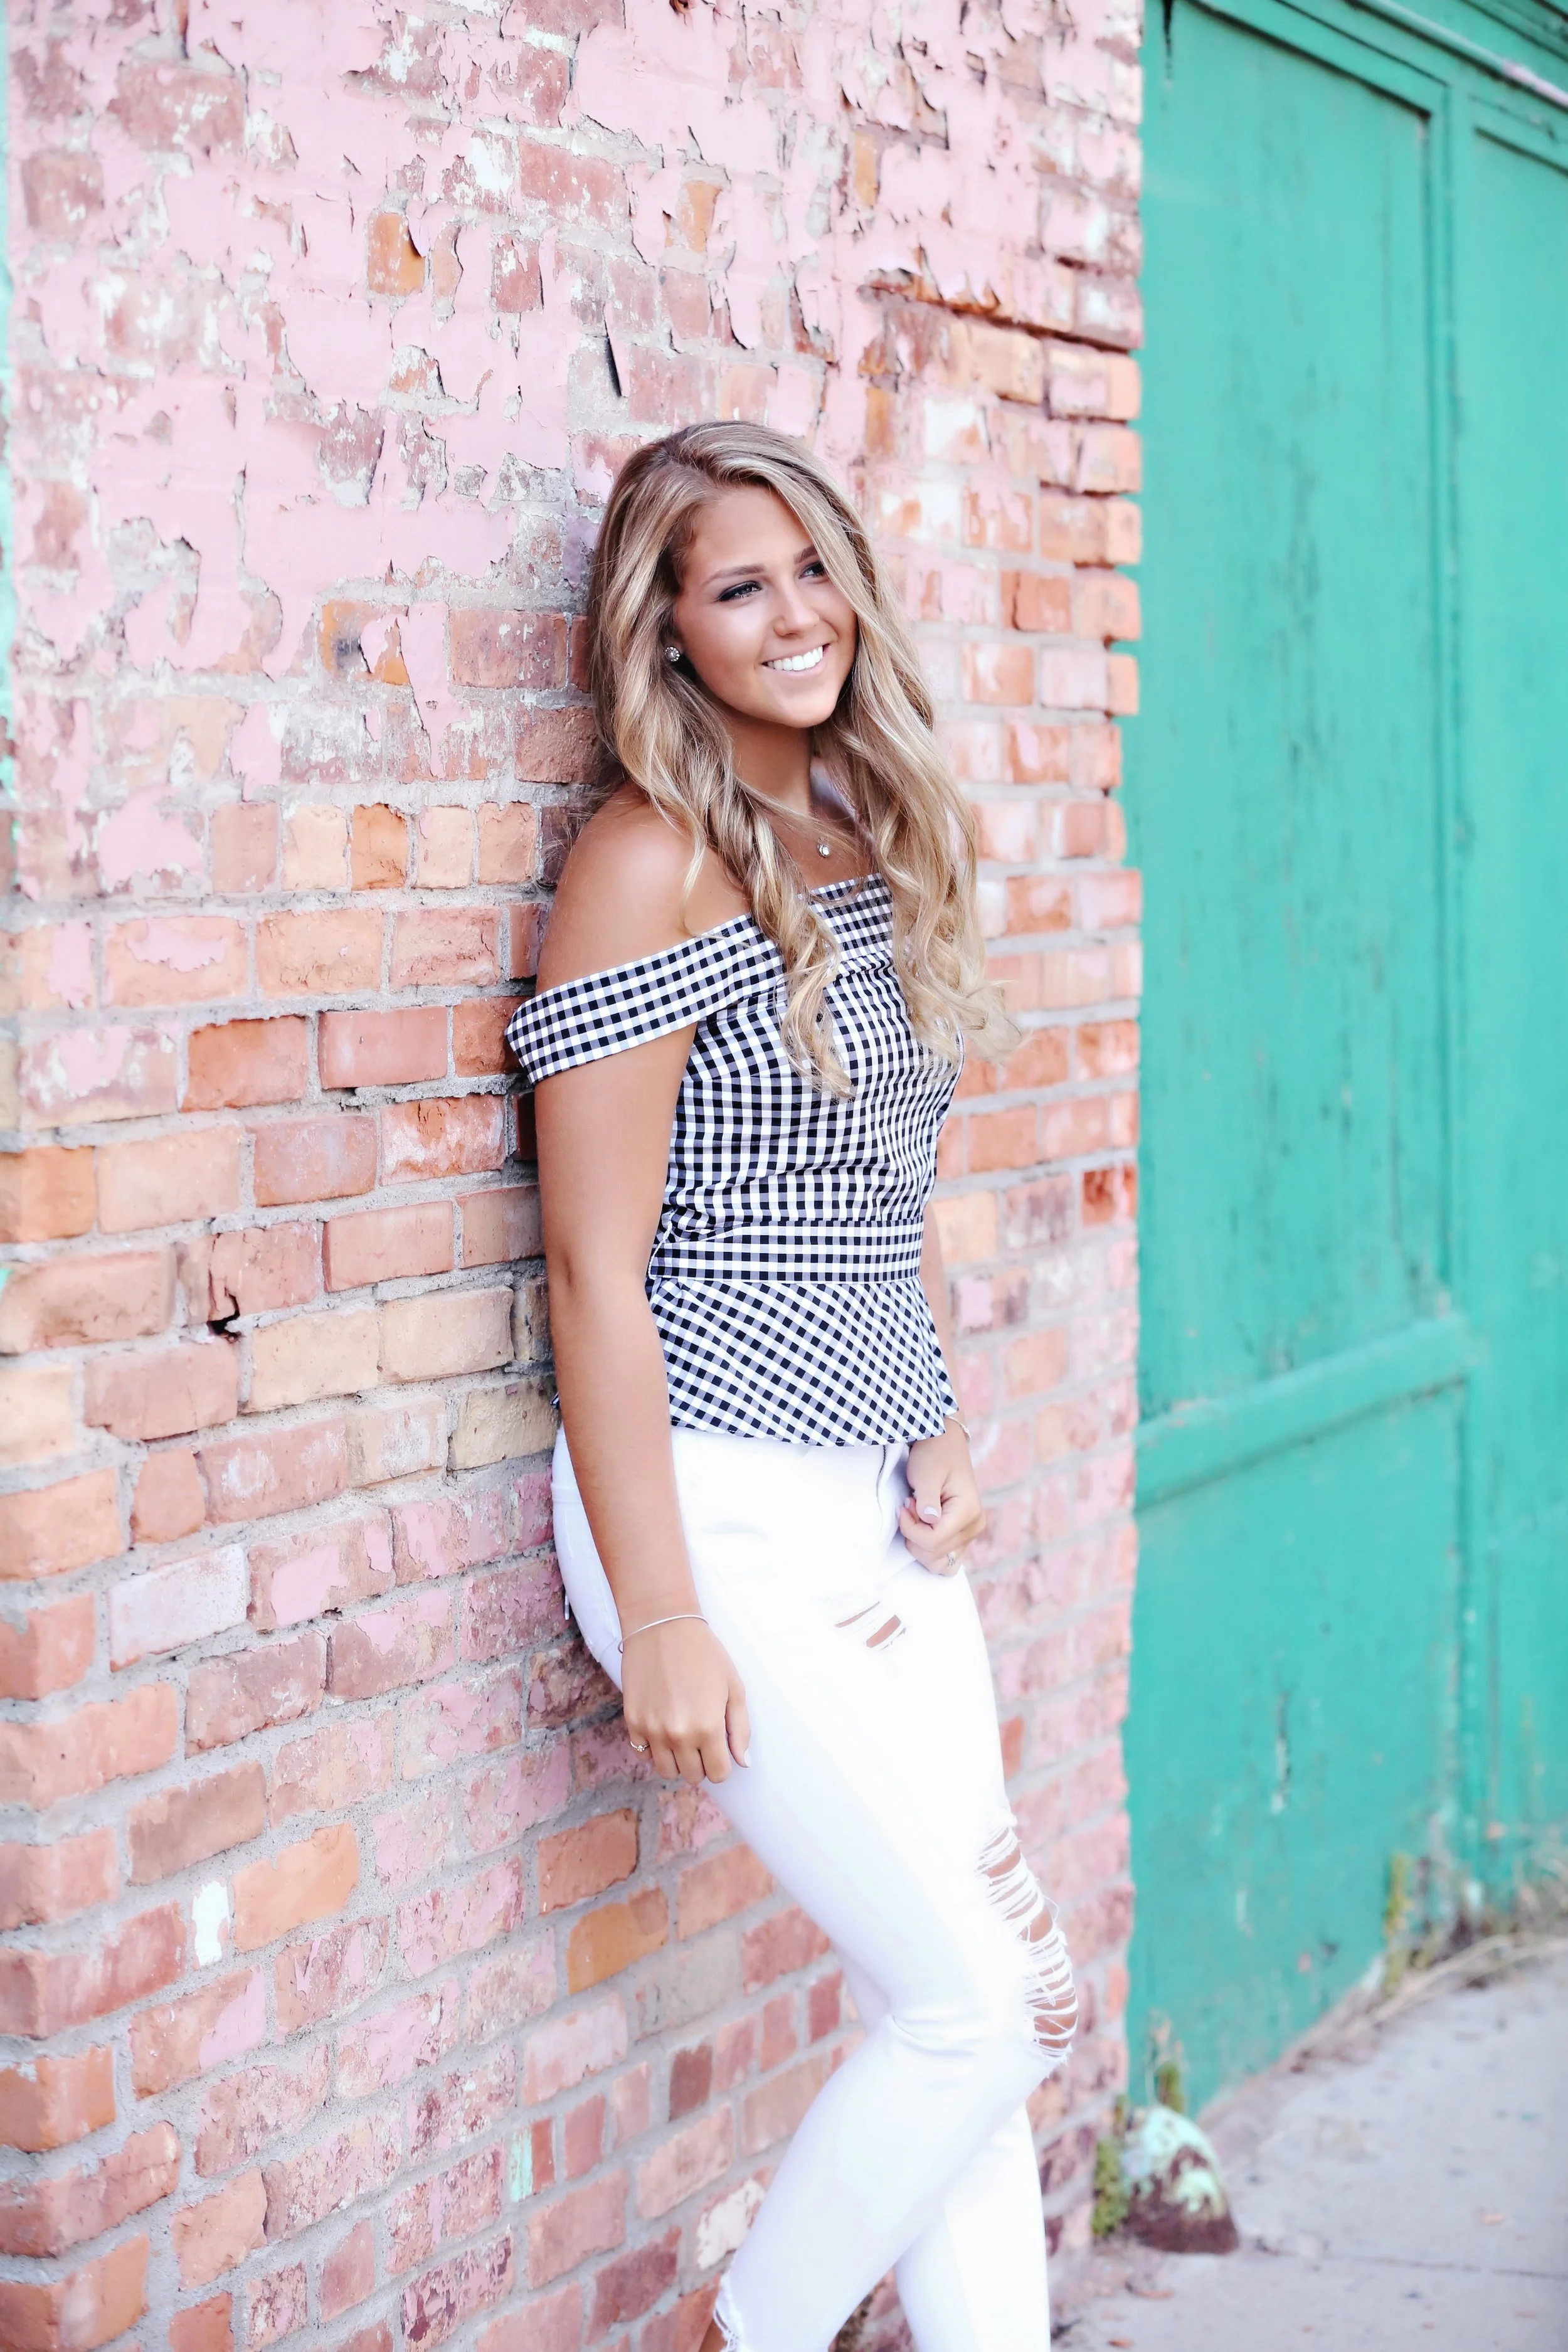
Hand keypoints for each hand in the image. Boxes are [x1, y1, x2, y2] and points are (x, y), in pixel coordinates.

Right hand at [622, 1618, 750, 1783]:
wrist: (662, 1626)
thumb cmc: (704, 1653)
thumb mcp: (733, 1686)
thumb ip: (740, 1728)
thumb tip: (743, 1762)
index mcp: (708, 1727)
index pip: (718, 1774)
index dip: (722, 1764)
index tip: (720, 1748)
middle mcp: (679, 1735)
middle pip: (693, 1776)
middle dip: (701, 1762)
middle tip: (702, 1738)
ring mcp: (652, 1731)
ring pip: (666, 1771)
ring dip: (677, 1760)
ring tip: (682, 1736)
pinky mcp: (633, 1722)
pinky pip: (643, 1755)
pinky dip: (654, 1748)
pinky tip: (662, 1726)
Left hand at [899, 1422, 984, 1574]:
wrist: (944, 1444)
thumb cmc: (934, 1455)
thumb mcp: (926, 1473)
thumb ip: (927, 1499)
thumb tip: (929, 1520)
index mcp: (969, 1512)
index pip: (933, 1541)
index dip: (911, 1528)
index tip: (905, 1504)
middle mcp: (975, 1527)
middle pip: (934, 1555)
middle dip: (914, 1534)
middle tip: (911, 1506)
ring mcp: (971, 1534)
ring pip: (940, 1564)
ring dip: (920, 1545)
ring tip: (918, 1517)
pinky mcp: (963, 1536)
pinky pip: (947, 1560)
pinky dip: (930, 1551)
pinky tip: (923, 1530)